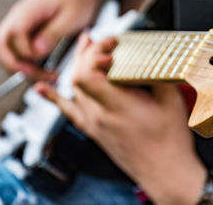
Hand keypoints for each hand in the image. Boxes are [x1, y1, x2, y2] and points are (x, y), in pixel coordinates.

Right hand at [0, 0, 100, 79]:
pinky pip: (17, 53)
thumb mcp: (71, 18)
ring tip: (46, 75)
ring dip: (23, 68)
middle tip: (38, 75)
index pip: (13, 34)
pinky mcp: (25, 34)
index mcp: (28, 9)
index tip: (42, 57)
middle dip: (16, 65)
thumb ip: (53, 33)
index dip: (25, 51)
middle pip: (0, 45)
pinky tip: (45, 70)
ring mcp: (19, 25)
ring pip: (6, 52)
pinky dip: (28, 65)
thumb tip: (36, 51)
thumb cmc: (78, 1)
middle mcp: (18, 17)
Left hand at [36, 33, 205, 203]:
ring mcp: (94, 124)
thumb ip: (158, 74)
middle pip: (78, 76)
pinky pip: (69, 112)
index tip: (110, 44)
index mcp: (118, 105)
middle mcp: (99, 115)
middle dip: (86, 52)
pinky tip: (42, 89)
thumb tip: (152, 55)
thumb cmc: (168, 142)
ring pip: (73, 89)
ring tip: (84, 47)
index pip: (87, 73)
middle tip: (99, 40)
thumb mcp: (171, 101)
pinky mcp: (94, 131)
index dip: (94, 53)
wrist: (164, 172)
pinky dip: (54, 98)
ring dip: (77, 65)